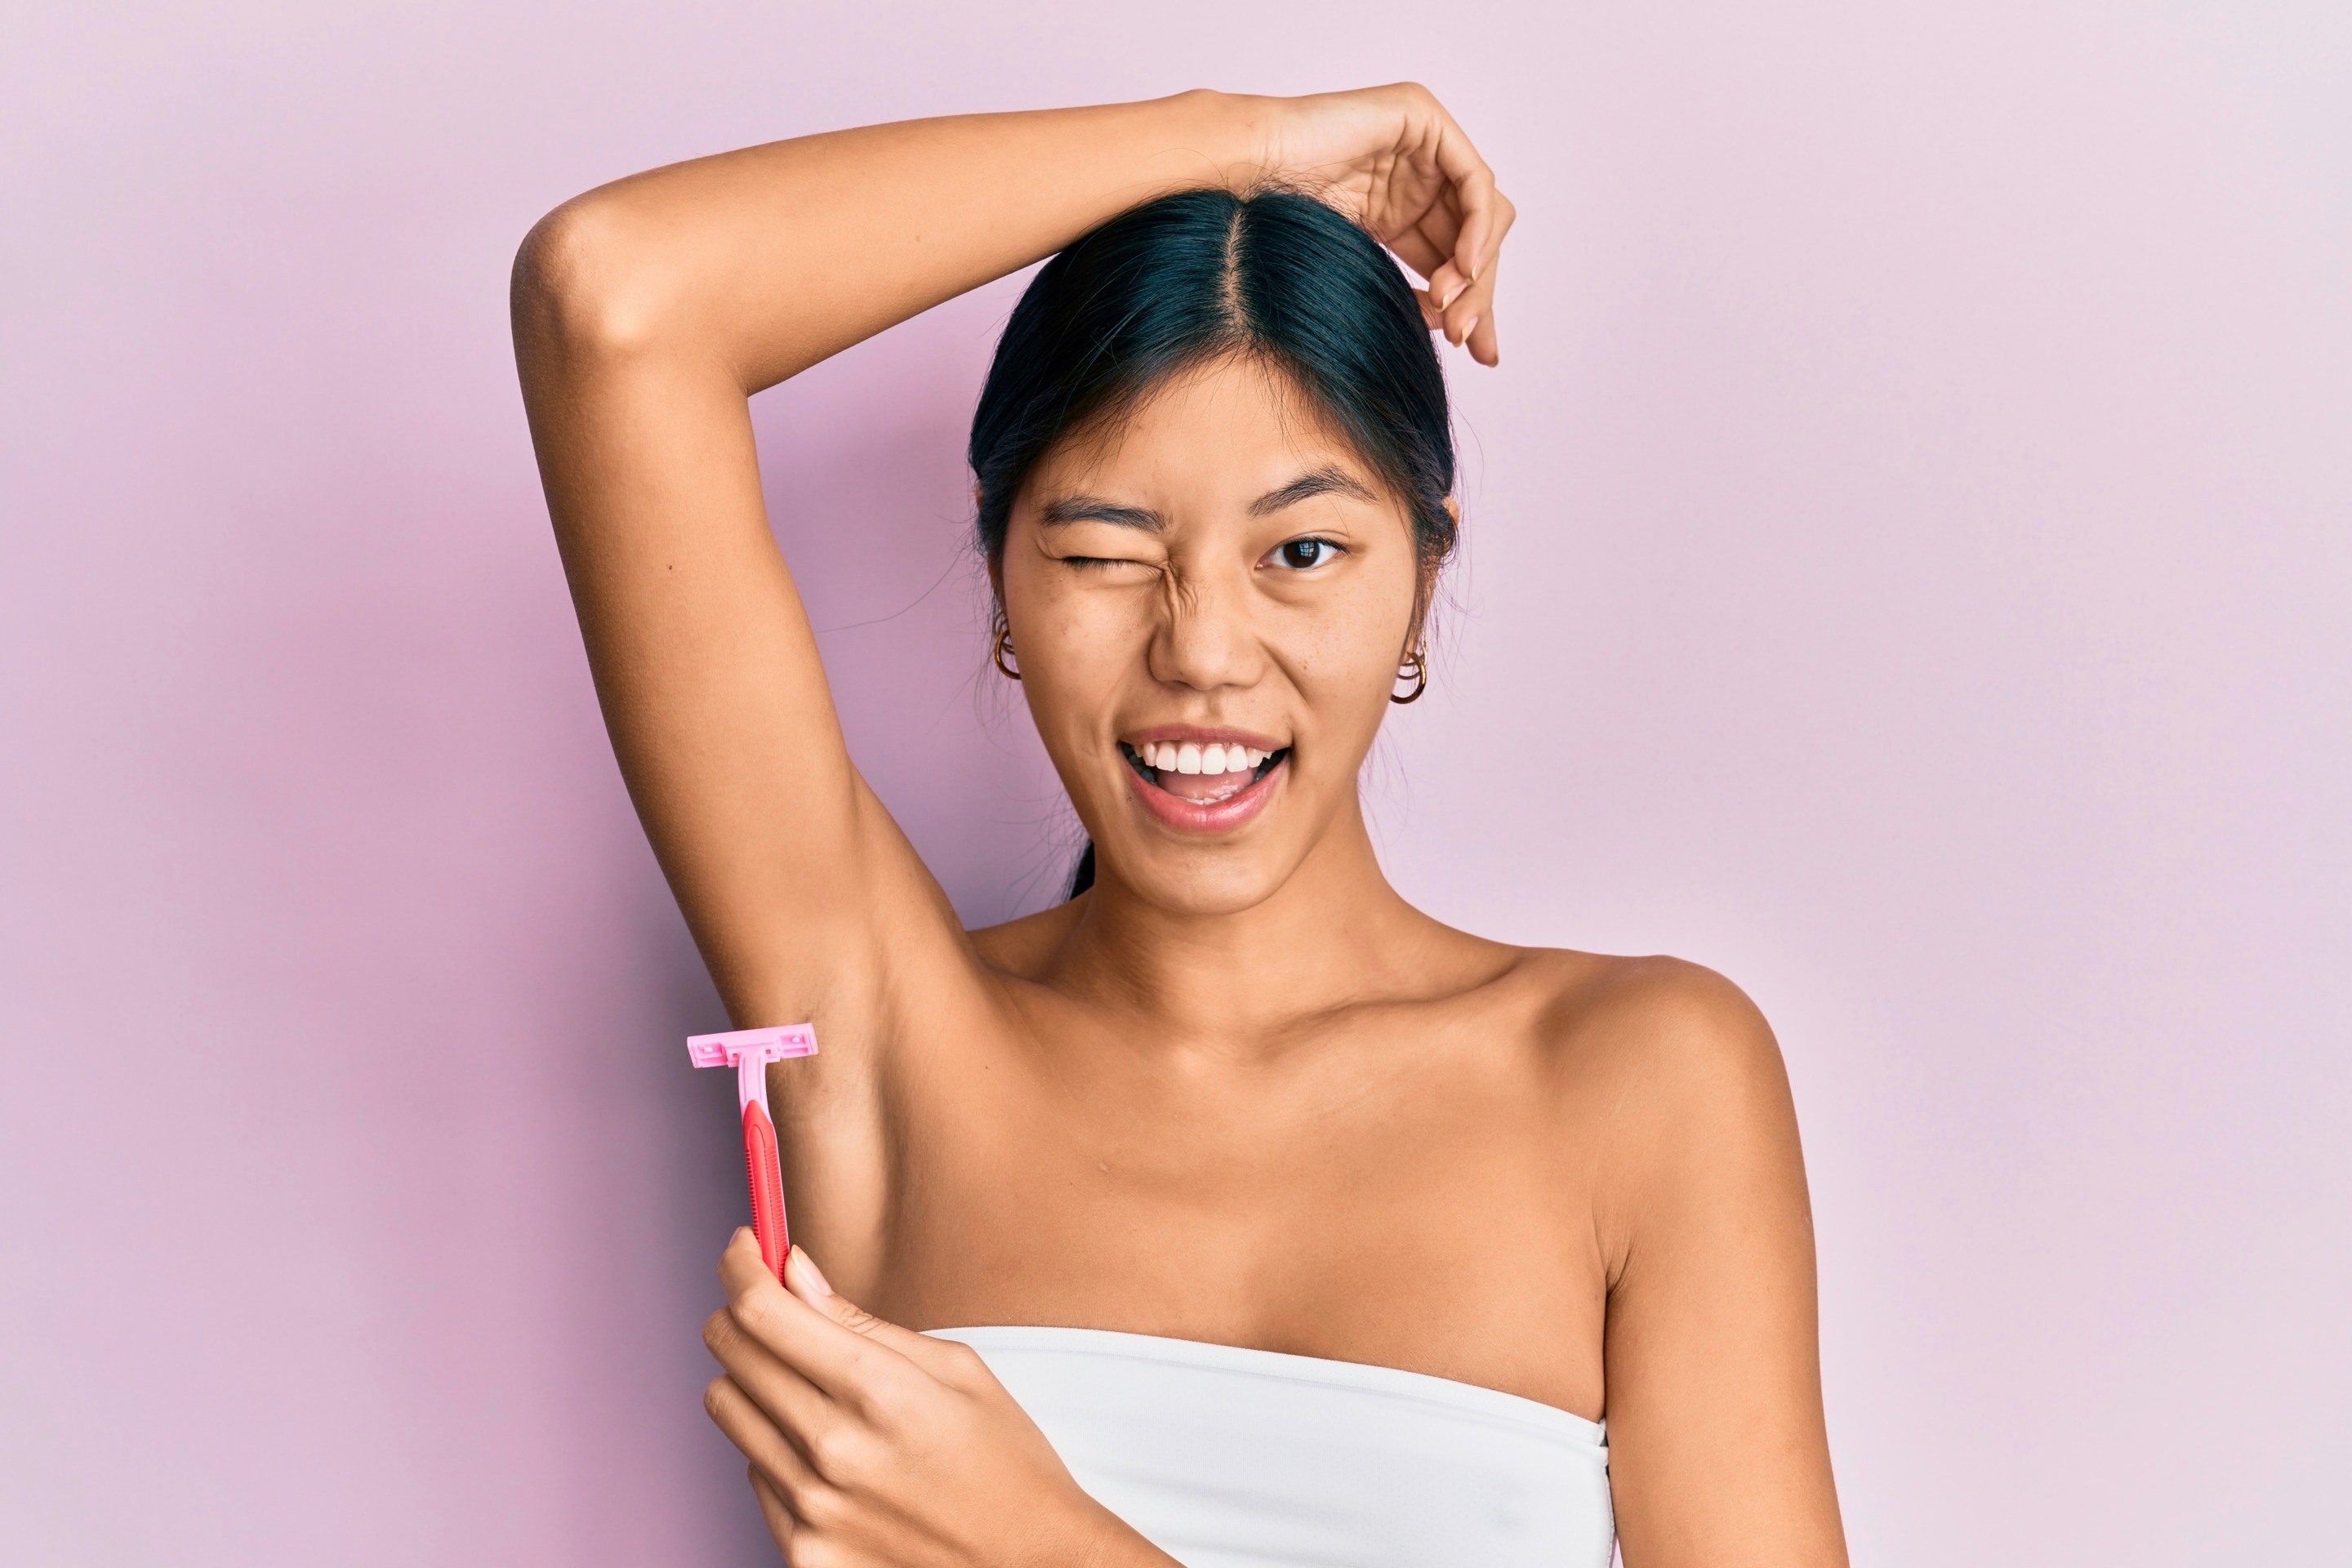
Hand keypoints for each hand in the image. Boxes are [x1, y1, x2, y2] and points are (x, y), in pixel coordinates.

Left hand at [702, 1231, 1164, 1566]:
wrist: (1031, 1566)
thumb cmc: (1005, 1463)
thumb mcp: (955, 1369)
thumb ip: (860, 1321)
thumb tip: (794, 1273)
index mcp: (879, 1390)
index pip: (762, 1309)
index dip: (741, 1265)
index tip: (745, 1247)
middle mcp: (833, 1449)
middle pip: (730, 1352)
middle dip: (739, 1312)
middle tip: (769, 1304)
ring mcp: (812, 1507)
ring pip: (728, 1409)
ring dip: (753, 1381)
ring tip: (808, 1386)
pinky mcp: (804, 1553)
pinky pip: (752, 1474)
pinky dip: (774, 1448)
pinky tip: (827, 1451)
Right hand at [1248, 83, 1516, 365]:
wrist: (1242, 179)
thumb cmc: (1278, 226)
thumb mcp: (1363, 271)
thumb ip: (1412, 292)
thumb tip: (1457, 329)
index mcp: (1405, 208)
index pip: (1458, 255)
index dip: (1474, 302)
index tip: (1480, 354)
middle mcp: (1420, 173)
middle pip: (1478, 236)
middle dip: (1479, 292)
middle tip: (1464, 337)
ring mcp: (1424, 143)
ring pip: (1486, 213)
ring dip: (1477, 268)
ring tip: (1449, 308)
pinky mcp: (1422, 118)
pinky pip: (1475, 181)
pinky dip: (1478, 229)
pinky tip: (1460, 270)